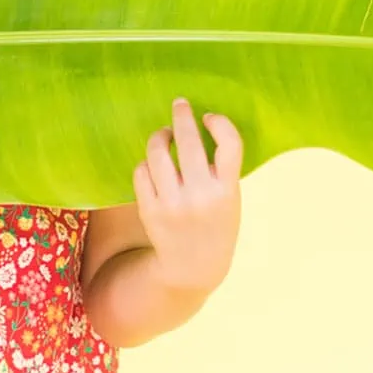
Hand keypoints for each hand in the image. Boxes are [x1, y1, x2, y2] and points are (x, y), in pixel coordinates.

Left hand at [133, 97, 242, 294]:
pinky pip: (141, 172)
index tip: (209, 117)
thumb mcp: (231, 200)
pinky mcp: (150, 210)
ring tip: (164, 135)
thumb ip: (220, 170)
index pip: (230, 145)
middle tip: (180, 104)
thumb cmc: (216, 225)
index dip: (219, 123)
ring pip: (158, 154)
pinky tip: (153, 164)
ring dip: (160, 137)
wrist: (193, 267)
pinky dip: (146, 163)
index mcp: (227, 191)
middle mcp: (200, 196)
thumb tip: (198, 126)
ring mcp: (173, 204)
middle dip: (182, 116)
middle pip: (189, 142)